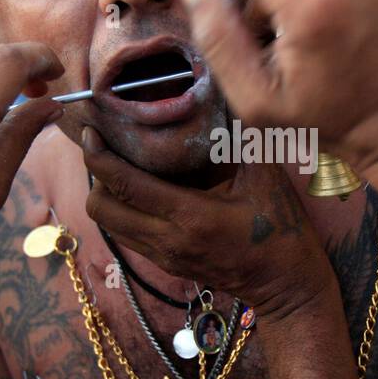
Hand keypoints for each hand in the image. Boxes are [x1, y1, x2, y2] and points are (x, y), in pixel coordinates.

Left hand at [81, 126, 336, 317]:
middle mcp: (168, 240)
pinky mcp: (167, 264)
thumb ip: (244, 136)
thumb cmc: (282, 230)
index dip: (99, 157)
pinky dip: (122, 210)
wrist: (286, 286)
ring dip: (105, 194)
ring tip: (117, 164)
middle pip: (101, 209)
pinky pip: (126, 235)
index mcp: (190, 216)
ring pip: (109, 226)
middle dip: (94, 175)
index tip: (91, 131)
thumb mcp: (268, 179)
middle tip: (104, 147)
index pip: (126, 186)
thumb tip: (226, 92)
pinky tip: (139, 189)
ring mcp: (164, 256)